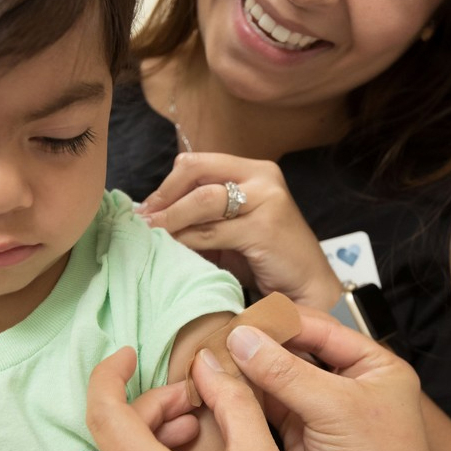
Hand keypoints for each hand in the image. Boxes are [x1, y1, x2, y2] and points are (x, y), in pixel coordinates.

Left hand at [134, 152, 342, 309]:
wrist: (307, 287)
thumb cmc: (266, 259)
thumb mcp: (231, 229)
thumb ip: (202, 216)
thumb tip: (152, 215)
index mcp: (254, 170)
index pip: (198, 163)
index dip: (167, 184)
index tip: (147, 208)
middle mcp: (263, 176)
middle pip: (196, 173)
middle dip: (164, 197)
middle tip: (143, 220)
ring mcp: (267, 199)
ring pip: (202, 200)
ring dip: (170, 219)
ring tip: (151, 234)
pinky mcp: (265, 227)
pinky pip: (211, 231)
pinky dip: (186, 239)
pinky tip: (173, 249)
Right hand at [223, 309, 450, 450]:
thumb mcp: (336, 410)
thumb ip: (286, 372)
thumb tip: (242, 338)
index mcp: (371, 364)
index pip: (317, 327)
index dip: (277, 322)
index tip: (238, 320)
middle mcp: (344, 382)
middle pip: (291, 350)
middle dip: (255, 346)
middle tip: (215, 339)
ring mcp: (318, 409)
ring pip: (273, 378)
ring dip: (244, 371)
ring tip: (208, 360)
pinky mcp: (296, 436)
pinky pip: (263, 407)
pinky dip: (241, 398)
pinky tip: (215, 388)